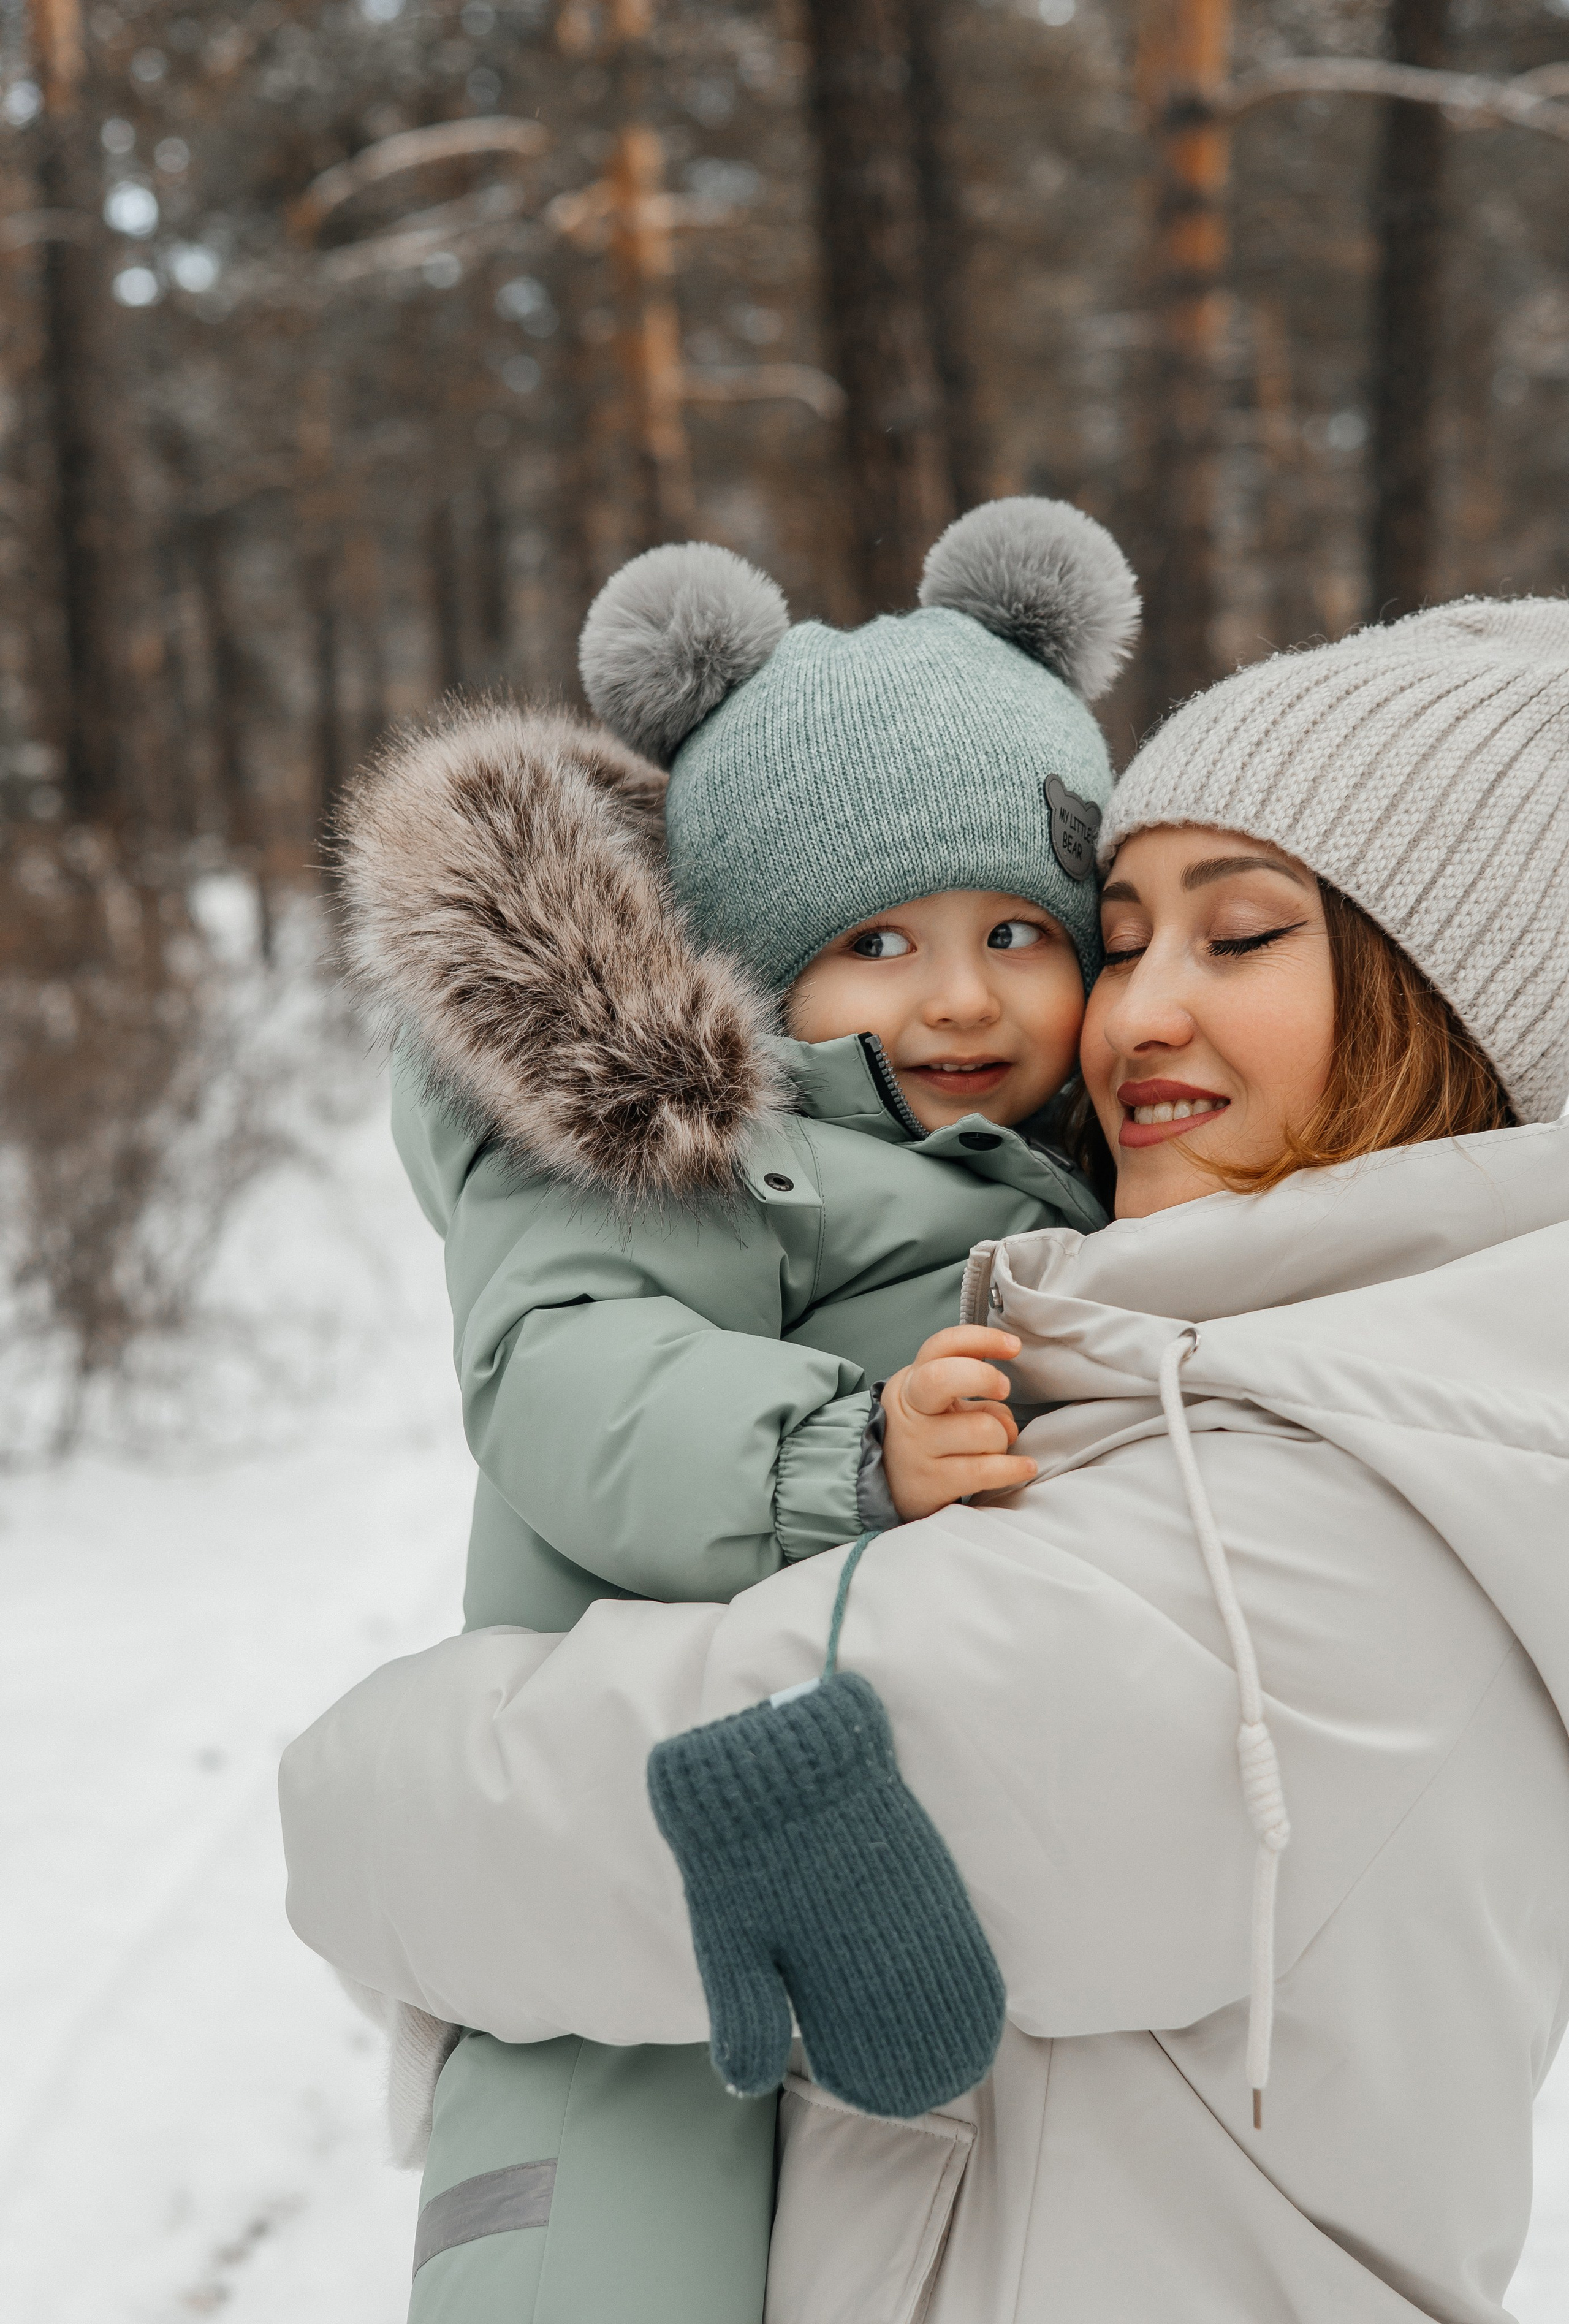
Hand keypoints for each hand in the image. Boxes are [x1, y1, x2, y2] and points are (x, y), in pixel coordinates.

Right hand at [880, 1325, 1037, 1521]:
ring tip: (993, 1448)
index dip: (981, 1339)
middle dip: (984, 1377)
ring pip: (981, 1429)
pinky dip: (1012, 1468)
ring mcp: (918, 1446)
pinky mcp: (931, 1482)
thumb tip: (1008, 1419)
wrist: (887, 1484)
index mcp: (912, 1381)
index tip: (1013, 1346)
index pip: (942, 1346)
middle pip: (945, 1377)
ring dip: (1001, 1438)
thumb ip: (974, 1398)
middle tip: (1003, 1389)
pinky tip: (1023, 1467)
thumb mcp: (938, 1404)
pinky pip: (984, 1471)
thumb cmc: (923, 1435)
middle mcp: (910, 1410)